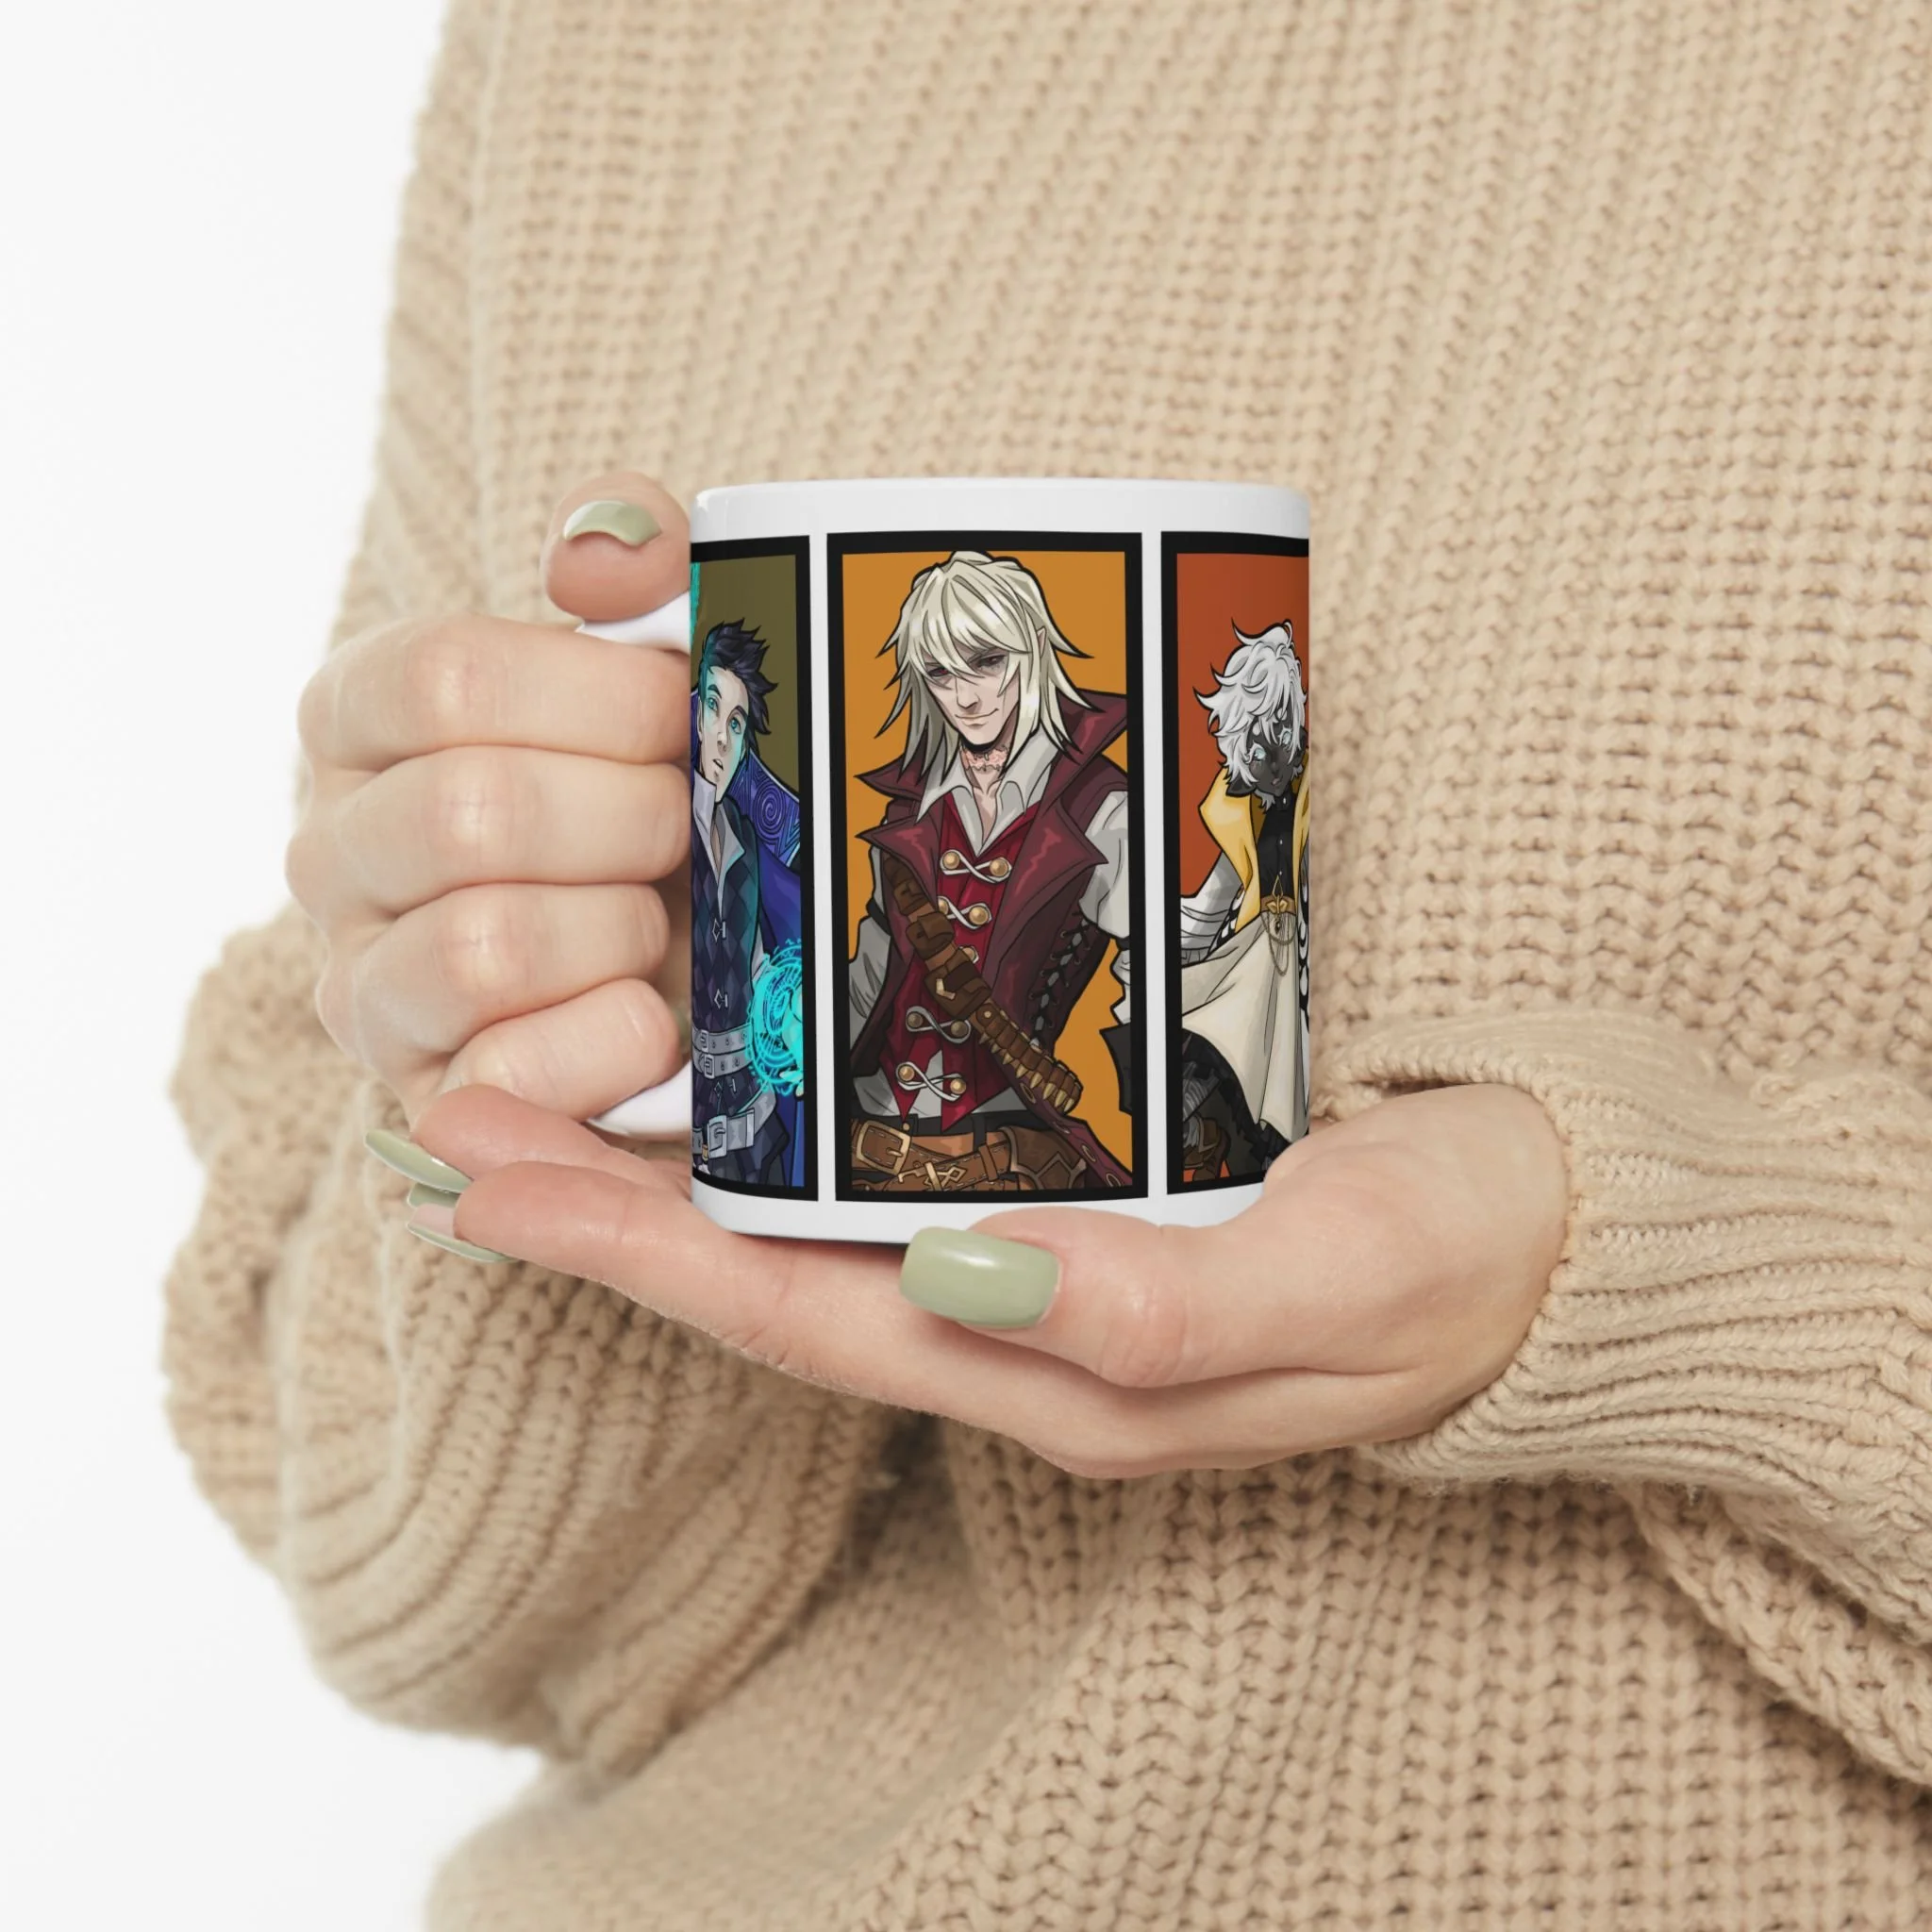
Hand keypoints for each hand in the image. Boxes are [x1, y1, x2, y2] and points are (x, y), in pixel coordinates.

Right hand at [287, 472, 693, 1127]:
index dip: (599, 698)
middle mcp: (331, 850)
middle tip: (690, 826)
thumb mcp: (661, 658)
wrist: (697, 957)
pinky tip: (657, 1015)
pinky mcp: (427, 1099)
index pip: (443, 678)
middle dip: (632, 820)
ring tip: (662, 920)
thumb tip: (596, 558)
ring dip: (622, 929)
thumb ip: (637, 564)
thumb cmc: (661, 789)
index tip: (682, 715)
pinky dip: (614, 1040)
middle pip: (472, 814)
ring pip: (484, 946)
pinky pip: (510, 1074)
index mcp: (362, 718)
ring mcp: (365, 986)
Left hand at [398, 1082, 1567, 1476]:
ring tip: (544, 1089)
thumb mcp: (1337, 1279)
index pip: (799, 1317)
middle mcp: (1022, 1331)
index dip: (636, 1253)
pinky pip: (896, 1183)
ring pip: (816, 1231)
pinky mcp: (1083, 1202)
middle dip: (605, 1207)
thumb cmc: (1457, 1258)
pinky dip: (791, 1137)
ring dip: (675, 1169)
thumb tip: (966, 1277)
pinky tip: (743, 1078)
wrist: (1558, 1239)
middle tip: (455, 1113)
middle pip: (769, 1277)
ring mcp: (1043, 1273)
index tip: (489, 1178)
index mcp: (1060, 1368)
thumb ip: (1160, 1301)